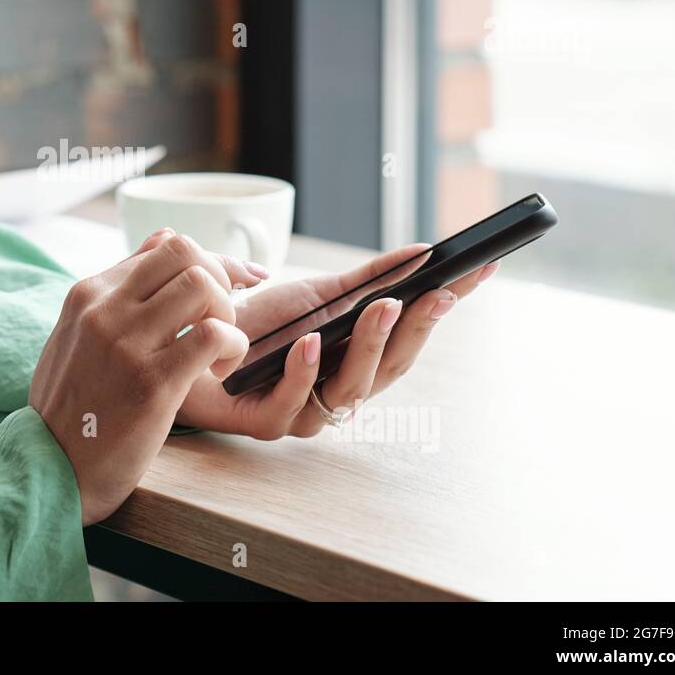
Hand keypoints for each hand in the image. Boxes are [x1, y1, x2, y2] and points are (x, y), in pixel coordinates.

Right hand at [29, 229, 264, 524]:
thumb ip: (117, 290)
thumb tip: (164, 239)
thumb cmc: (71, 406)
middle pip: (186, 253)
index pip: (164, 245)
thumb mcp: (77, 334)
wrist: (51, 469)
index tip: (233, 286)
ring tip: (218, 350)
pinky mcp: (151, 382)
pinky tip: (218, 371)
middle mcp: (104, 310)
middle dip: (220, 279)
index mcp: (87, 294)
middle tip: (221, 319)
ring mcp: (126, 344)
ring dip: (227, 314)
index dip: (210, 262)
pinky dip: (232, 347)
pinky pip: (214, 334)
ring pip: (202, 286)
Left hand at [175, 245, 498, 438]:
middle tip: (438, 291)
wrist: (195, 342)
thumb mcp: (317, 294)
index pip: (413, 337)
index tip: (479, 272)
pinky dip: (305, 371)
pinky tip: (312, 342)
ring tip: (383, 307)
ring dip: (370, 345)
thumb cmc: (257, 324)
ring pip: (351, 387)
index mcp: (359, 361)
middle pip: (393, 367)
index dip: (445, 308)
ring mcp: (308, 410)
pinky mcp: (269, 422)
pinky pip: (294, 403)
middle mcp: (340, 391)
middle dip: (419, 329)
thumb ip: (368, 279)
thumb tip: (421, 252)